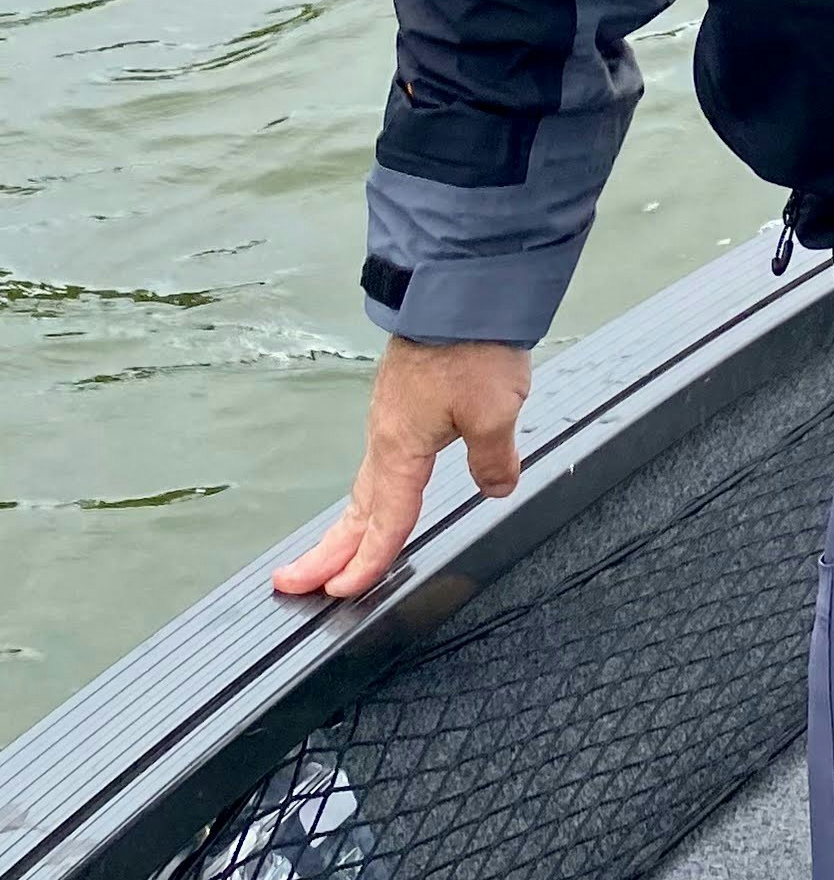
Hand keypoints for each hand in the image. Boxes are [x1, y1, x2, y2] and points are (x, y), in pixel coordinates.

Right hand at [273, 336, 531, 601]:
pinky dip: (370, 490)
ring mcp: (391, 414)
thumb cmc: (470, 347)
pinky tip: (379, 490)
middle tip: (291, 584)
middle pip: (355, 508)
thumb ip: (494, 460)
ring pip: (365, 483)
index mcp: (399, 448)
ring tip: (332, 553)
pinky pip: (380, 458)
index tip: (339, 595)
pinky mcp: (403, 396)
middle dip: (326, 552)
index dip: (366, 563)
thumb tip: (495, 489)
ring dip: (347, 523)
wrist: (460, 284)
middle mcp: (386, 435)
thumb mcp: (496, 413)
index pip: (384, 521)